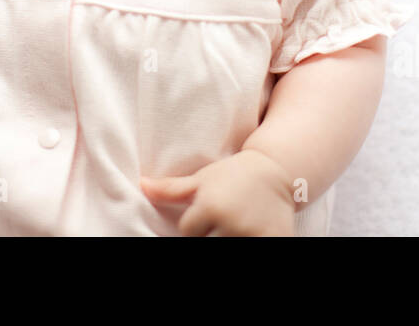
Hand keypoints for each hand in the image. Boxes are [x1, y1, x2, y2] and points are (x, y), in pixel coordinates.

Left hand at [140, 149, 296, 235]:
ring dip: (229, 238)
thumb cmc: (233, 174)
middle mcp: (230, 222)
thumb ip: (171, 188)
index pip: (187, 232)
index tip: (208, 214)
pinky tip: (249, 231)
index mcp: (209, 206)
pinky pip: (253, 248)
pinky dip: (249, 241)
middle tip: (225, 219)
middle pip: (207, 243)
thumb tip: (142, 185)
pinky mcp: (273, 239)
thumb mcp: (202, 178)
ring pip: (226, 247)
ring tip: (236, 225)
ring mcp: (251, 234)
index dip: (196, 224)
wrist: (276, 169)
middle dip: (213, 234)